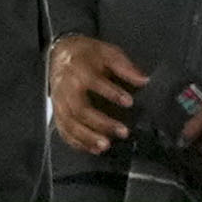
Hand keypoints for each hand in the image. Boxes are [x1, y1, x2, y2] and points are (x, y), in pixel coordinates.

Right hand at [48, 32, 148, 156]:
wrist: (60, 53)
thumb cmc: (87, 54)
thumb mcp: (107, 52)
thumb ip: (125, 67)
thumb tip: (143, 80)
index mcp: (80, 70)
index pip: (95, 83)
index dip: (112, 93)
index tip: (129, 102)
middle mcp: (67, 89)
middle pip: (81, 109)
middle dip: (102, 123)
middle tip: (122, 132)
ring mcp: (60, 103)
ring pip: (70, 124)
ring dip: (88, 137)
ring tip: (105, 145)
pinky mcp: (57, 113)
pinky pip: (64, 131)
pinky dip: (77, 142)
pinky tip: (92, 148)